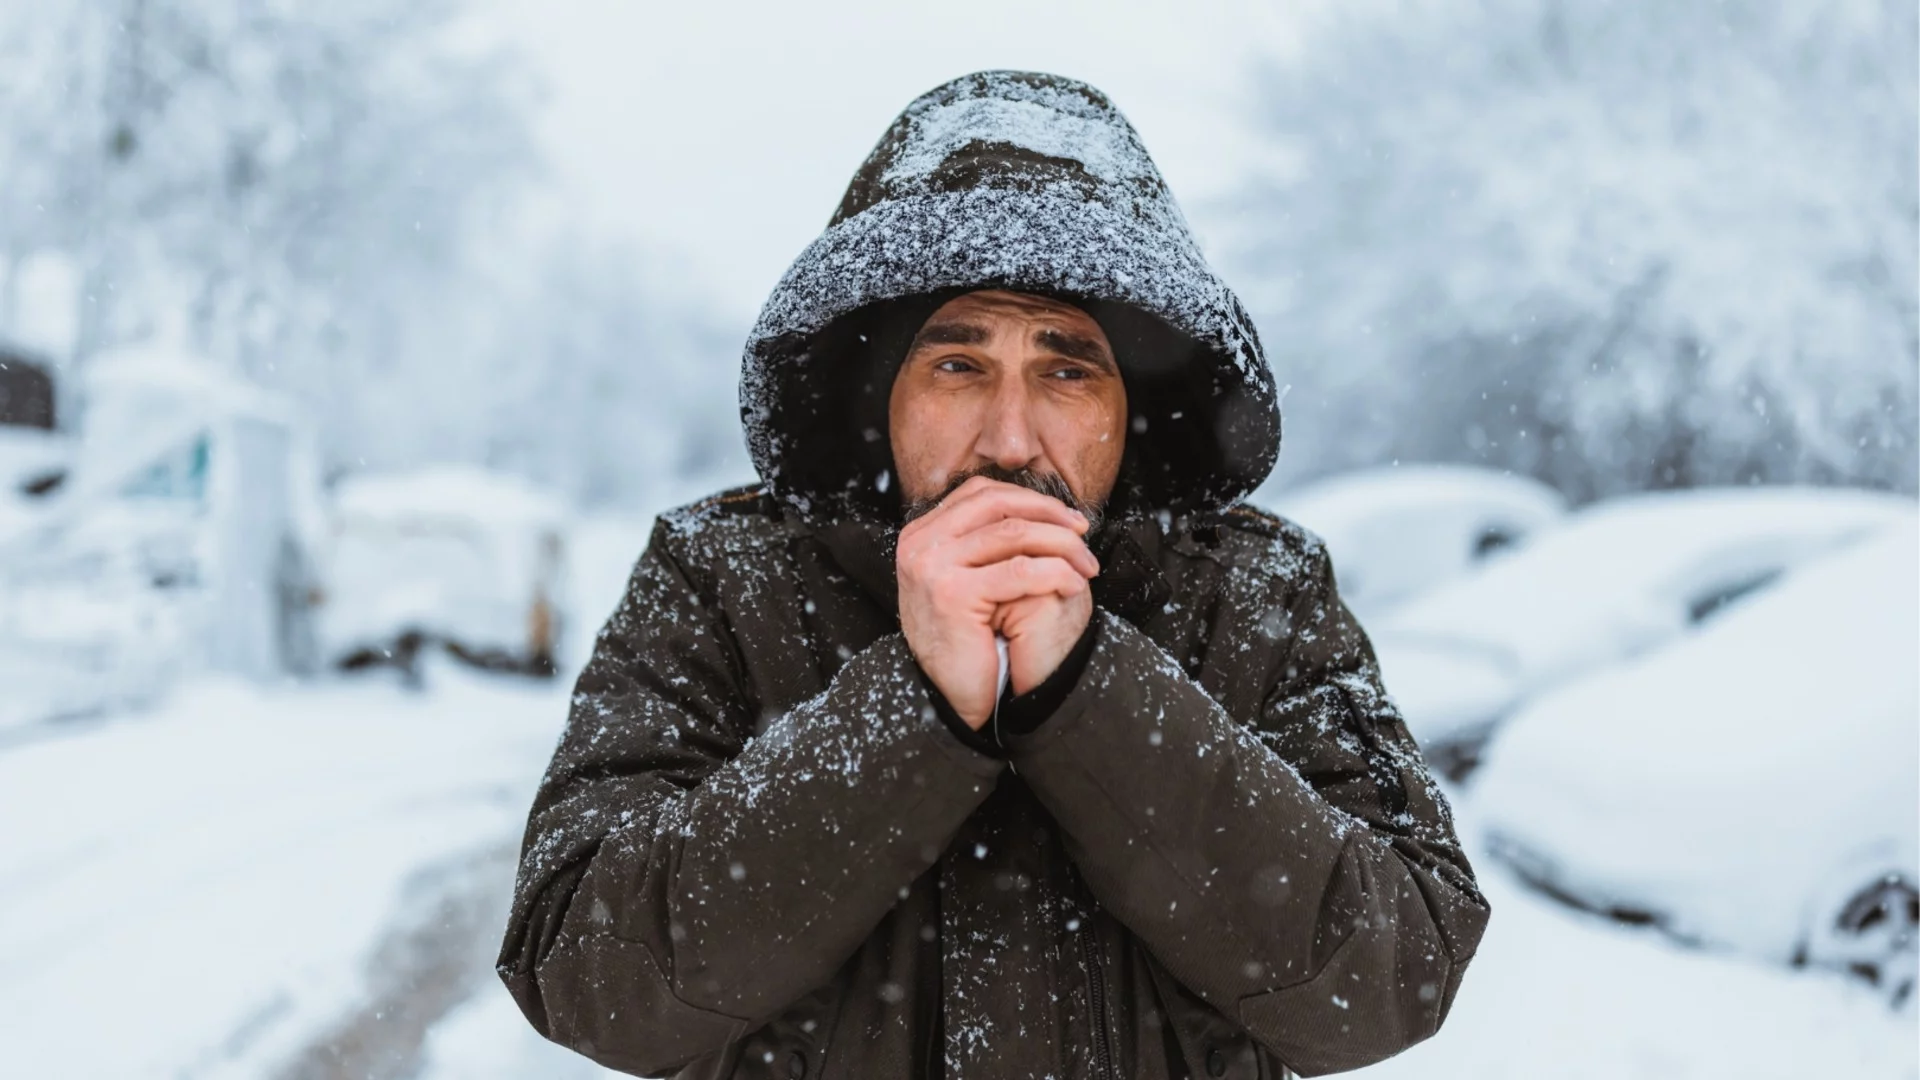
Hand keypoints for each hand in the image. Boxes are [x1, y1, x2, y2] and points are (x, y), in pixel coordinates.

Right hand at [896, 477, 1098, 728]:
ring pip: (1013, 534)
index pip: (982, 493)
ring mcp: (931, 566)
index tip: (1066, 518)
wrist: (949, 696)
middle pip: (997, 504)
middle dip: (1050, 514)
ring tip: (1086, 564)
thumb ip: (981, 542)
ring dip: (1061, 545)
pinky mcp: (952, 594)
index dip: (1030, 499)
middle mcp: (919, 544)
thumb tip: (1035, 507)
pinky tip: (1073, 585)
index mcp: (920, 535)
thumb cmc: (966, 641)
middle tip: (1083, 533)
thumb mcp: (964, 579)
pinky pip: (1019, 571)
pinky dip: (1055, 573)